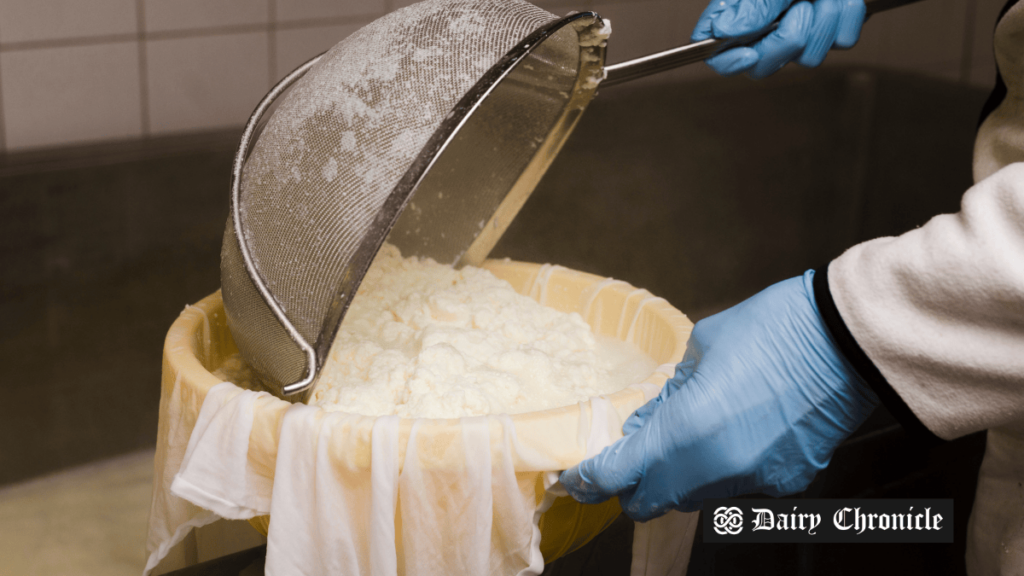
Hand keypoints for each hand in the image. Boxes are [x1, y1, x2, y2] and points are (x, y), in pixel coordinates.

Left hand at [559, 270, 877, 520]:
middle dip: (632, 483)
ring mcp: (752, 481)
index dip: (590, 479)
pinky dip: (719, 471)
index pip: (619, 475)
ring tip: (686, 435)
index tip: (577, 476)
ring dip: (677, 477)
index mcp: (687, 430)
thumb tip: (645, 424)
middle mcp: (715, 468)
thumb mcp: (702, 349)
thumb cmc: (775, 330)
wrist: (850, 340)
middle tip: (629, 454)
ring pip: (692, 498)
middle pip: (651, 501)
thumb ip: (668, 396)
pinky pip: (733, 488)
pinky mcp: (783, 484)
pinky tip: (732, 435)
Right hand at [693, 0, 865, 77]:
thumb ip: (752, 6)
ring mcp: (801, 30)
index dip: (728, 61)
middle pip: (762, 67)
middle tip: (800, 8)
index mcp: (740, 10)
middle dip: (787, 41)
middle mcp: (767, 26)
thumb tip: (722, 31)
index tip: (749, 55)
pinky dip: (846, 17)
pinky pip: (841, 42)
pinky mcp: (833, 29)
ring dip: (822, 23)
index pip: (716, 52)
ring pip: (808, 58)